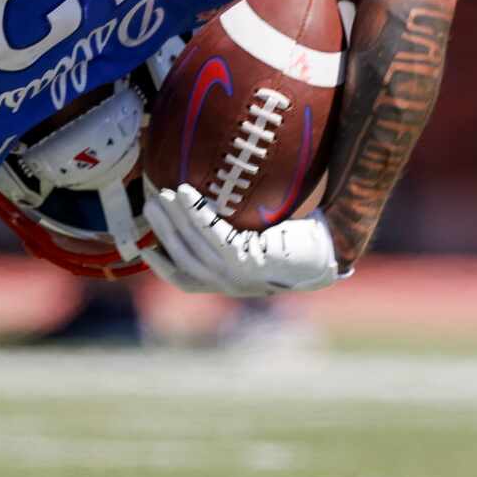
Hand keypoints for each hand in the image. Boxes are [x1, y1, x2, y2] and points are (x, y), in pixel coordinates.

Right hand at [142, 182, 344, 298]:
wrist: (331, 247)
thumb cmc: (299, 240)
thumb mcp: (260, 240)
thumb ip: (236, 233)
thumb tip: (214, 203)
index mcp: (230, 283)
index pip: (186, 280)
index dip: (162, 265)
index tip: (145, 247)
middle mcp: (230, 284)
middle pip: (183, 257)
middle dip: (162, 230)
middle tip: (148, 203)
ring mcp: (238, 276)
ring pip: (193, 245)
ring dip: (173, 219)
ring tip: (161, 194)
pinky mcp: (248, 262)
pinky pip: (213, 235)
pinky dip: (195, 214)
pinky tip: (185, 192)